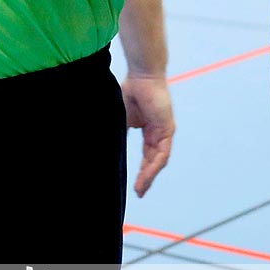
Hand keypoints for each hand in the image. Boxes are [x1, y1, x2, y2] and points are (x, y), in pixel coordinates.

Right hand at [120, 72, 174, 196]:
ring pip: (158, 160)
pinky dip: (154, 166)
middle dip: (146, 178)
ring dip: (149, 176)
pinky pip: (162, 153)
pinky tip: (147, 176)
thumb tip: (102, 149)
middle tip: (138, 193)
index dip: (142, 171)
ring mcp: (164, 132)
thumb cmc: (130, 91)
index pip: (147, 156)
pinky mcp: (167, 129)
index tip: (135, 186)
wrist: (141, 75)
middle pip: (153, 161)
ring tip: (140, 189)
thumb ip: (117, 134)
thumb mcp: (121, 119)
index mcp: (148, 130)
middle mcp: (158, 133)